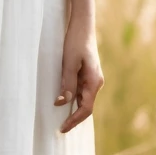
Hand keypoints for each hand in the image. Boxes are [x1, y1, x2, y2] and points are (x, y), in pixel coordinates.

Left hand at [54, 18, 103, 132]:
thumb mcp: (69, 63)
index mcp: (94, 82)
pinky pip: (81, 91)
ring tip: (59, 118)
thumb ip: (67, 83)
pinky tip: (63, 102)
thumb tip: (62, 103)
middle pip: (86, 107)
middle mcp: (96, 83)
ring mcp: (92, 79)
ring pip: (83, 100)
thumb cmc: (76, 42)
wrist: (82, 26)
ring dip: (73, 110)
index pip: (86, 109)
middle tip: (60, 128)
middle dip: (74, 118)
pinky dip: (73, 99)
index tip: (63, 128)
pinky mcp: (87, 75)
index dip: (74, 120)